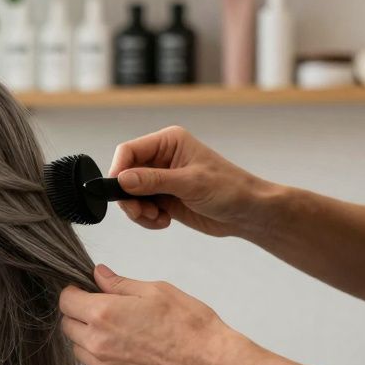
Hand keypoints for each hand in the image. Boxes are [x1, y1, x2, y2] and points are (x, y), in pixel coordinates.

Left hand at [58, 265, 251, 364]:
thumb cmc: (188, 325)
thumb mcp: (155, 291)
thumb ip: (119, 283)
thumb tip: (97, 274)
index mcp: (103, 314)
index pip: (66, 301)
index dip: (74, 292)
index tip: (85, 290)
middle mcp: (97, 342)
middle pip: (67, 325)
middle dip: (79, 314)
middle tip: (103, 308)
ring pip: (78, 348)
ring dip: (87, 337)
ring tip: (116, 329)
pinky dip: (102, 356)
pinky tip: (126, 348)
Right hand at [109, 126, 270, 237]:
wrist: (248, 212)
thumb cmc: (230, 189)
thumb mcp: (190, 183)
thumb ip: (153, 181)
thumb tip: (122, 179)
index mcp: (168, 143)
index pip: (129, 151)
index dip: (118, 170)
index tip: (117, 191)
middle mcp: (161, 158)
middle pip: (125, 175)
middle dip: (129, 197)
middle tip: (140, 213)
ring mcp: (161, 179)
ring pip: (130, 195)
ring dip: (138, 211)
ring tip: (157, 218)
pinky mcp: (163, 198)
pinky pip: (141, 208)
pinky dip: (147, 219)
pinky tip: (164, 221)